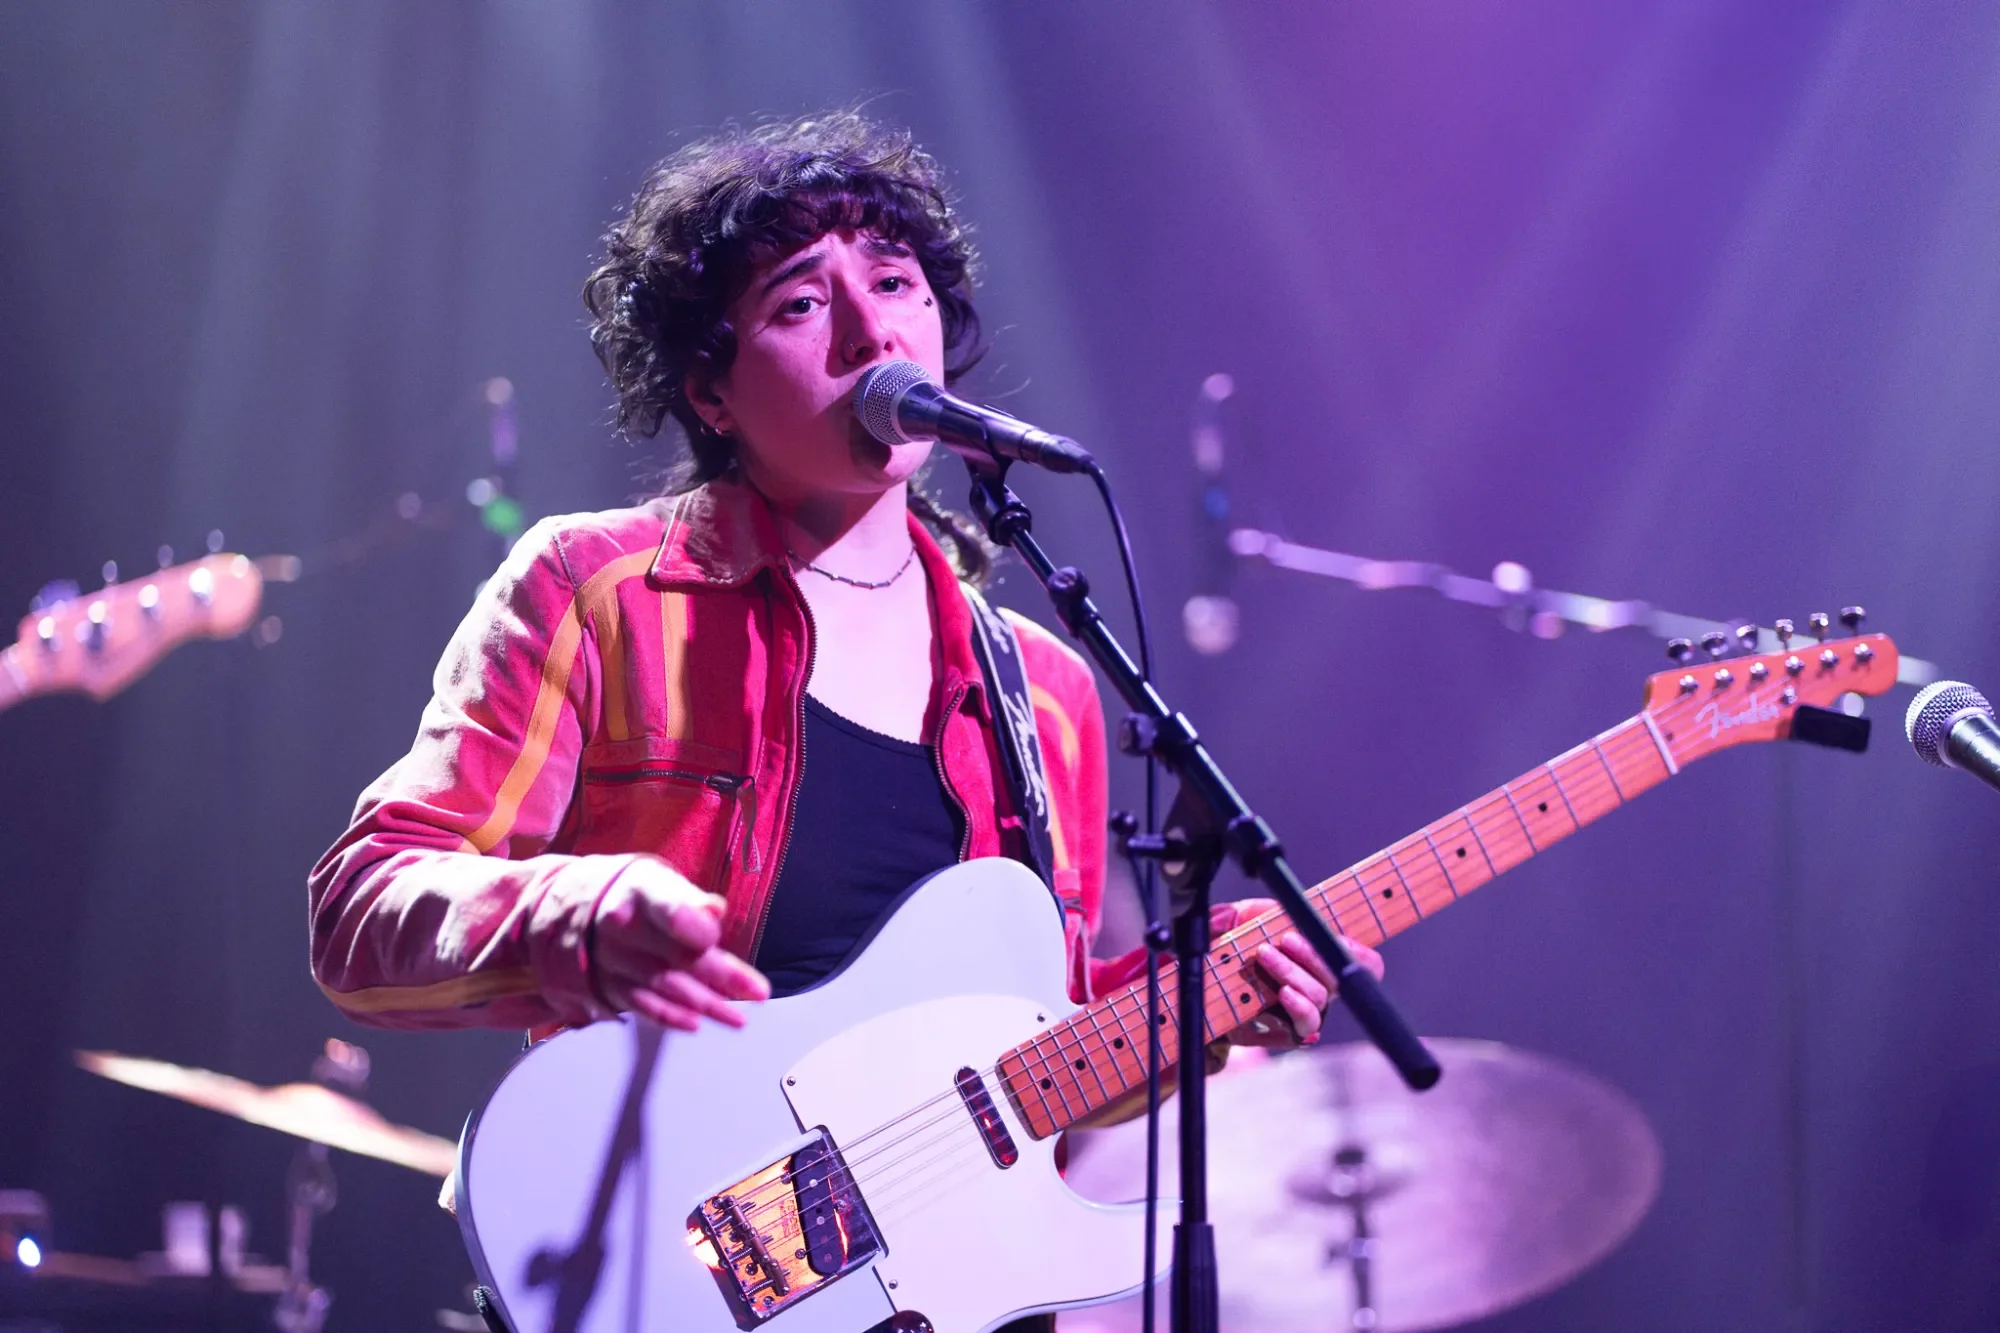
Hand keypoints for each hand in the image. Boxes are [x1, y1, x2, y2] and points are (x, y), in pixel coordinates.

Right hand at [590, 859, 770, 1031]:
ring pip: (663, 985)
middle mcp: (619, 926)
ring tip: (738, 1018)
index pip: (665, 905)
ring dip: (705, 1004)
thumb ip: (687, 898)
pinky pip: (640, 1003)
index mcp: (638, 890)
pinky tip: (695, 1023)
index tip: (714, 935)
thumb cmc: (629, 894)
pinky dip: (668, 1016)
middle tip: (758, 991)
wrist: (567, 907)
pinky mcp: (603, 985)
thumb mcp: (656, 881)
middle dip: (721, 975)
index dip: (689, 921)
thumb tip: (715, 910)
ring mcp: (609, 959)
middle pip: (676, 954)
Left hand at [1212, 898, 1383, 1047]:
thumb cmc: (1231, 946)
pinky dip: (1299, 1006)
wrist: (1205, 981)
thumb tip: (1278, 906)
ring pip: (1320, 995)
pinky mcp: (1289, 1029)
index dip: (1358, 952)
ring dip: (1294, 972)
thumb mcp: (1244, 917)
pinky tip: (1284, 992)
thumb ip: (1259, 910)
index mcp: (1321, 955)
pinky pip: (1309, 1023)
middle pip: (1340, 977)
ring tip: (1265, 955)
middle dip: (1315, 955)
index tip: (1333, 937)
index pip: (1365, 962)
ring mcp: (1307, 1008)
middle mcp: (1321, 984)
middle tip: (1286, 938)